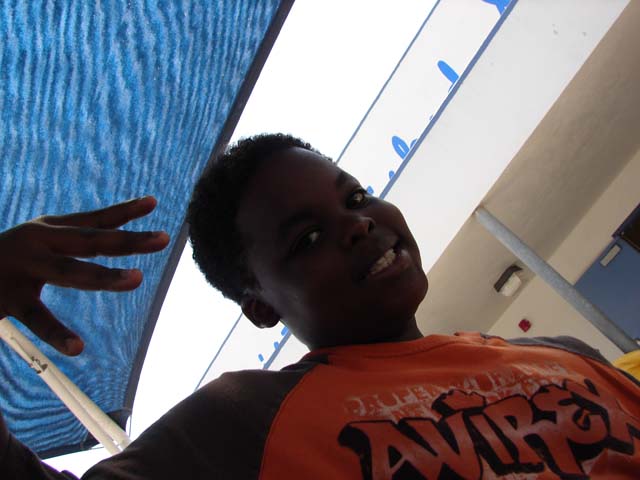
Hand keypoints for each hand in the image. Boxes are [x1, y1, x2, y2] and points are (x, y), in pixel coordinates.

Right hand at [0, 196, 169, 355]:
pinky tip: (78, 347)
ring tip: (136, 279)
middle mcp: (40, 243)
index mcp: (49, 229)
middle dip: (129, 240)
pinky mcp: (7, 298)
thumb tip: (109, 232)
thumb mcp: (39, 240)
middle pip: (92, 241)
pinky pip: (37, 318)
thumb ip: (72, 239)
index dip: (125, 211)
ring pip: (72, 273)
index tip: (153, 203)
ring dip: (105, 276)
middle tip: (163, 239)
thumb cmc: (6, 254)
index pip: (95, 219)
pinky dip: (57, 333)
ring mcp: (24, 268)